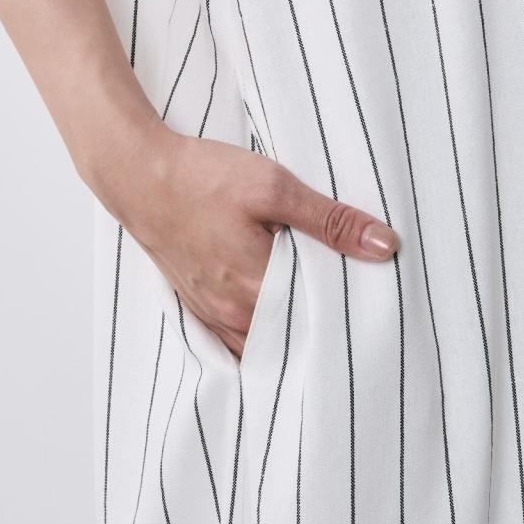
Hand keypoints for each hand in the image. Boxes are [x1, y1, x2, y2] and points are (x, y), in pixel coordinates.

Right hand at [86, 114, 399, 358]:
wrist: (138, 176)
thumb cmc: (202, 177)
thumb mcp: (274, 187)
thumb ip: (331, 221)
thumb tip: (385, 246)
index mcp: (257, 288)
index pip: (321, 322)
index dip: (349, 316)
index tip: (374, 307)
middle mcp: (233, 313)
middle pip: (294, 341)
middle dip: (324, 334)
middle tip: (355, 317)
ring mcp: (212, 314)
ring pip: (264, 347)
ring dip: (292, 339)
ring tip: (321, 324)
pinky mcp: (199, 306)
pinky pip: (237, 341)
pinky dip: (262, 339)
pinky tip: (279, 325)